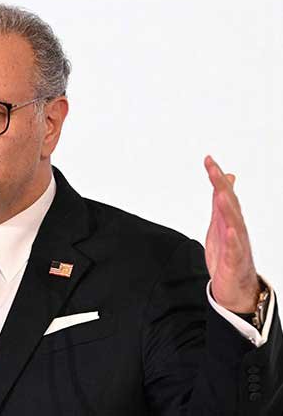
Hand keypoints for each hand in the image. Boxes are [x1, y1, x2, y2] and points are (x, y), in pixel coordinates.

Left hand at [204, 156, 259, 312]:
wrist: (235, 287)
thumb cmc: (228, 254)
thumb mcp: (220, 224)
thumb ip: (221, 202)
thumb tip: (225, 179)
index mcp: (229, 220)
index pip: (224, 194)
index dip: (217, 177)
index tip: (208, 159)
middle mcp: (236, 229)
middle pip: (229, 204)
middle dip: (222, 186)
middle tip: (215, 169)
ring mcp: (237, 245)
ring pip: (234, 224)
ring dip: (228, 208)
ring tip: (220, 193)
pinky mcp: (234, 262)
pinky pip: (235, 250)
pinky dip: (233, 240)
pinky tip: (230, 231)